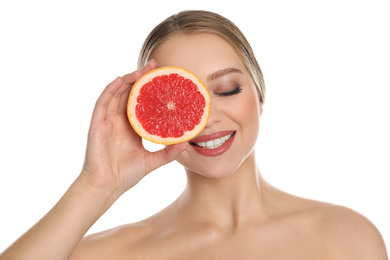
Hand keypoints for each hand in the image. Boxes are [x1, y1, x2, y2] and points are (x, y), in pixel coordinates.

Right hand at [80, 60, 187, 193]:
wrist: (107, 187)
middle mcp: (120, 120)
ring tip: (141, 70)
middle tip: (155, 65)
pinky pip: (102, 103)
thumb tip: (187, 144)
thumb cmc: (126, 175)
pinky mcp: (97, 124)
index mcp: (132, 127)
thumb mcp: (152, 162)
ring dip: (127, 80)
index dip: (151, 89)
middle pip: (130, 93)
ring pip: (116, 94)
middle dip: (141, 78)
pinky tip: (120, 80)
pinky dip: (110, 90)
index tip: (164, 78)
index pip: (142, 102)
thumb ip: (168, 153)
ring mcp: (107, 121)